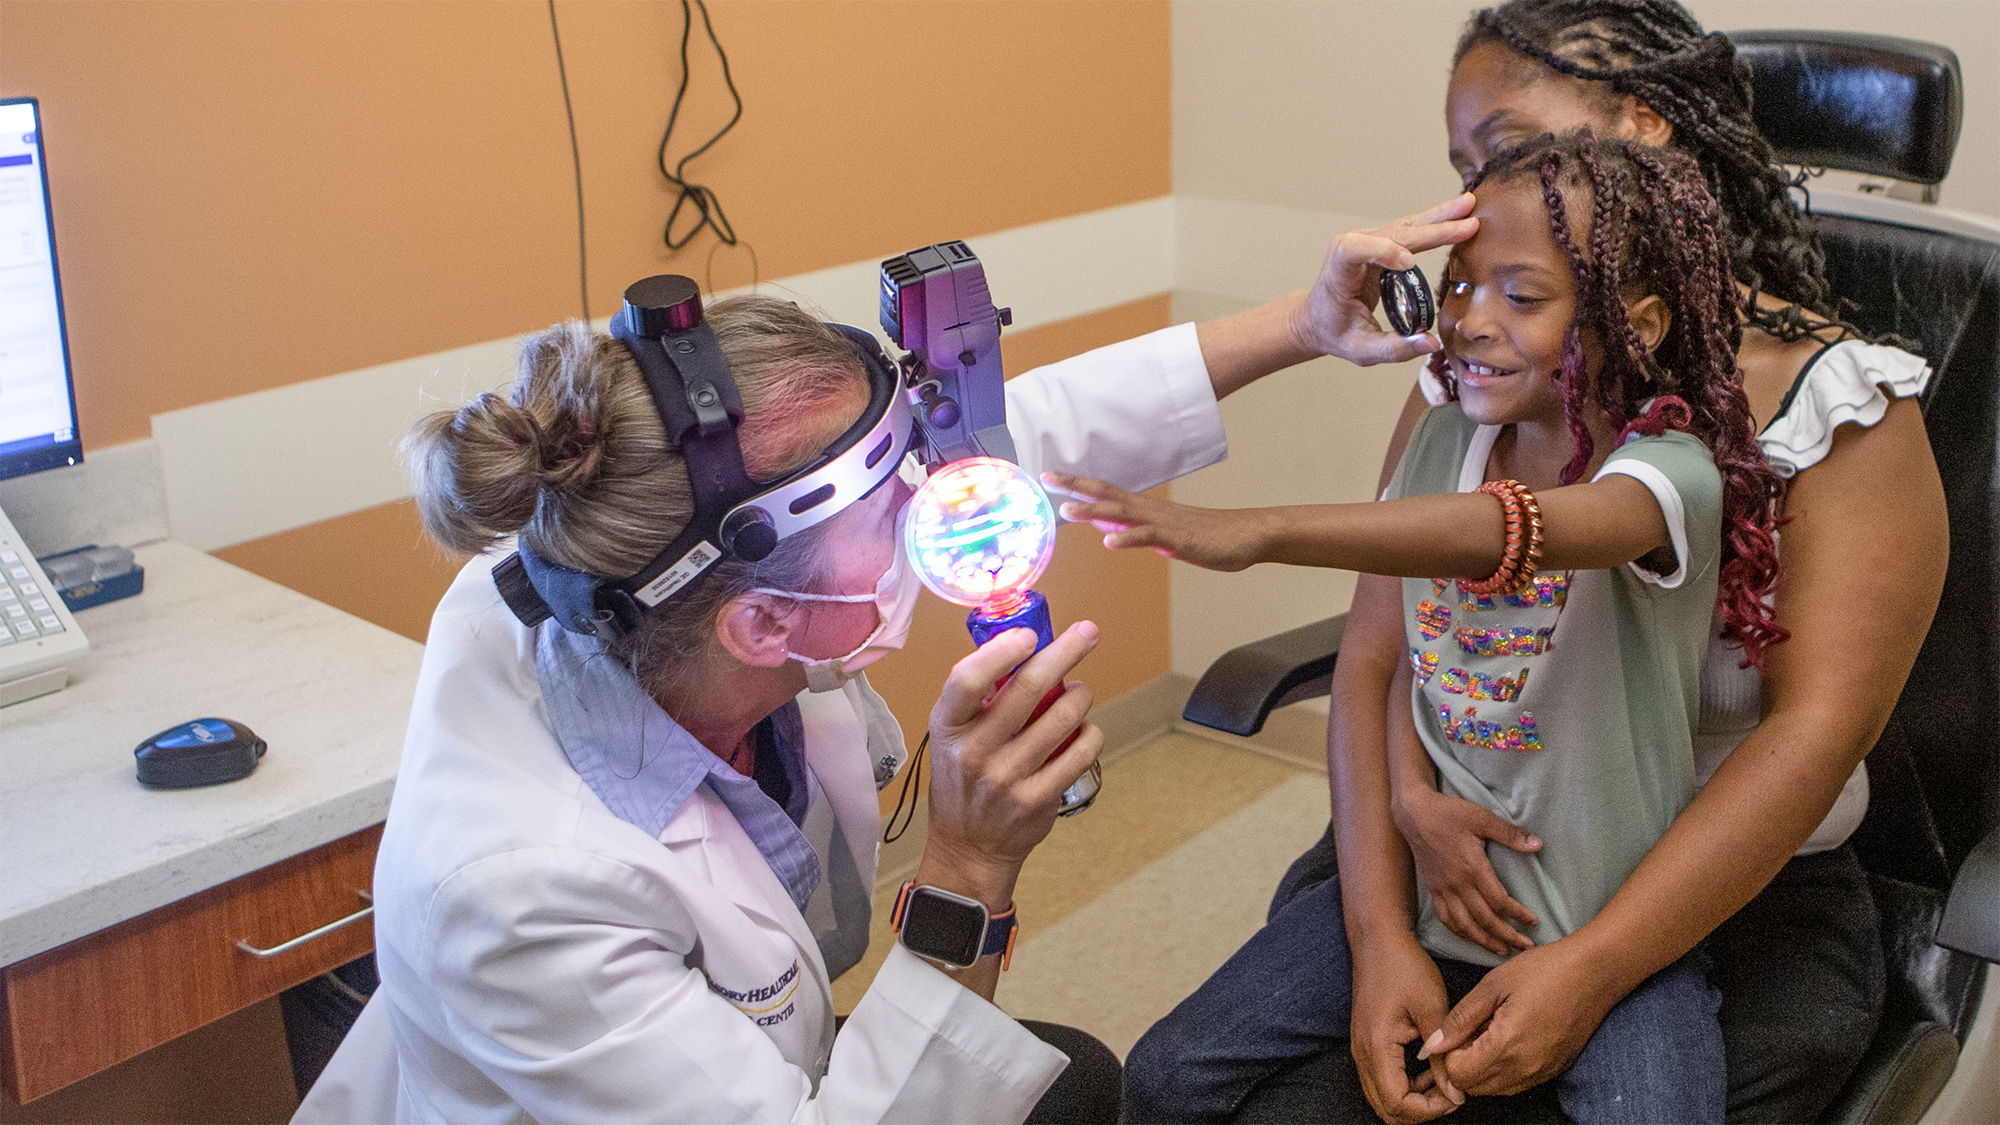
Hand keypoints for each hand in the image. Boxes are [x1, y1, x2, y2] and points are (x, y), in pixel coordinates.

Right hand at [920, 622, 1103, 907]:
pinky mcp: (1037, 799)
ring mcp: (1007, 778)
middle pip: (1026, 688)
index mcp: (948, 726)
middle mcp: (974, 751)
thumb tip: (1022, 646)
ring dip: (1080, 696)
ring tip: (1078, 693)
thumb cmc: (963, 779)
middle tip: (1086, 633)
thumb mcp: (952, 734)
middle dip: (1064, 652)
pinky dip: (1091, 733)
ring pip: (1063, 717)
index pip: (967, 679)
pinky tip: (1085, 730)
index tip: (1029, 634)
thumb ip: (979, 697)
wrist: (968, 847)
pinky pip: (1080, 752)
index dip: (1001, 651)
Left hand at [1043, 472, 1268, 571]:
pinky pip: (1149, 537)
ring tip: (1067, 512)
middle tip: (1047, 479)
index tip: (1050, 477)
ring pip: (1123, 513)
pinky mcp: (1179, 540)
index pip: (1105, 491)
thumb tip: (1103, 524)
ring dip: (1093, 511)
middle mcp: (1150, 510)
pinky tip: (1110, 541)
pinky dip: (1127, 538)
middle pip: (1108, 494)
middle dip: (1076, 487)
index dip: (1077, 484)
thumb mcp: (1162, 533)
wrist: (1246, 535)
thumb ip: (1132, 527)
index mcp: (1145, 509)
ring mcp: (1164, 523)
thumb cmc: (1206, 534)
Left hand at [1293, 193, 1477, 366]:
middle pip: (1393, 233)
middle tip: (1468, 226)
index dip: (1382, 251)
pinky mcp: (1382, 242)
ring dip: (1439, 218)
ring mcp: (1368, 241)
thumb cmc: (1335, 332)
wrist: (1318, 318)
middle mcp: (1352, 249)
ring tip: (1469, 206)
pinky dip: (1435, 223)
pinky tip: (1458, 214)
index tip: (1409, 264)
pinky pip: (1410, 230)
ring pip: (1406, 225)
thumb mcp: (1361, 350)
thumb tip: (1431, 344)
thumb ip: (1394, 349)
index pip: (1355, 249)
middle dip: (1432, 231)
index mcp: (1340, 273)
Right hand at [1350, 934, 1461, 1122]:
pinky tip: (1427, 1072)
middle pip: (1385, 1109)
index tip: (1454, 1097)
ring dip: (1411, 1101)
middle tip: (1449, 1095)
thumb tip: (1455, 1093)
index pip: (1397, 1103)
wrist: (1379, 941)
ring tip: (1441, 1084)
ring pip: (1381, 1097)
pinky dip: (1403, 1087)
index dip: (1428, 1110)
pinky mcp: (1366, 1042)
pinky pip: (1380, 1080)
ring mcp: (1361, 1049)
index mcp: (1378, 1046)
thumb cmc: (1405, 968)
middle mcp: (1363, 1053)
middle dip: (1420, 1112)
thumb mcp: (1432, 1009)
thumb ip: (1442, 1056)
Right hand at [1394, 786, 1542, 955]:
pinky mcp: (1434, 890)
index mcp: (1473, 868)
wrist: (1414, 814)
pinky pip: (1446, 919)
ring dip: (1484, 941)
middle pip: (1485, 920)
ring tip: (1501, 951)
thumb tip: (1538, 844)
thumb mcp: (1483, 818)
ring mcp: (1444, 890)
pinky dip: (1460, 933)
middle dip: (1507, 936)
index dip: (1518, 915)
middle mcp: (1458, 884)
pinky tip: (1471, 938)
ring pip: (1465, 925)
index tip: (1533, 922)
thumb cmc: (1450, 814)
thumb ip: (1510, 834)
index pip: (1499, 902)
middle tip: (1526, 946)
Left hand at [1422, 937, 1622, 1097]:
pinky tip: (1507, 1039)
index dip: (1447, 1055)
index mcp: (1507, 1046)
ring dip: (1482, 1069)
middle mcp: (1526, 1068)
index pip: (1459, 1075)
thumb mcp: (1493, 985)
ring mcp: (1543, 1072)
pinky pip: (1518, 1083)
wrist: (1595, 972)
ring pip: (1496, 1089)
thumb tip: (1434, 1045)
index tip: (1453, 1032)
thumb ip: (1460, 1020)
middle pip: (1474, 1087)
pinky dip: (1503, 1070)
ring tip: (1487, 1033)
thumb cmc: (1544, 970)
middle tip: (1469, 1031)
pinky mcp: (1556, 1070)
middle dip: (1462, 1064)